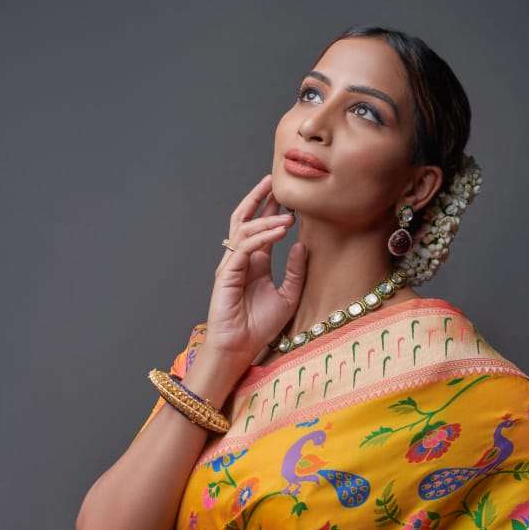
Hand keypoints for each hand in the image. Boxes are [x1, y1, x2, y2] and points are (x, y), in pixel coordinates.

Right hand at [203, 173, 307, 363]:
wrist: (241, 347)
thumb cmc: (260, 326)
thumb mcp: (288, 296)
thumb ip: (296, 271)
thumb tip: (301, 245)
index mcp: (255, 263)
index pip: (261, 228)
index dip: (271, 210)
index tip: (287, 195)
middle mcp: (242, 259)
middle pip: (245, 219)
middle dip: (258, 199)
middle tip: (274, 182)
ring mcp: (232, 265)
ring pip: (244, 230)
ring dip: (265, 217)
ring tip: (286, 211)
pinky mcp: (226, 274)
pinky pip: (244, 248)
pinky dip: (261, 237)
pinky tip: (279, 231)